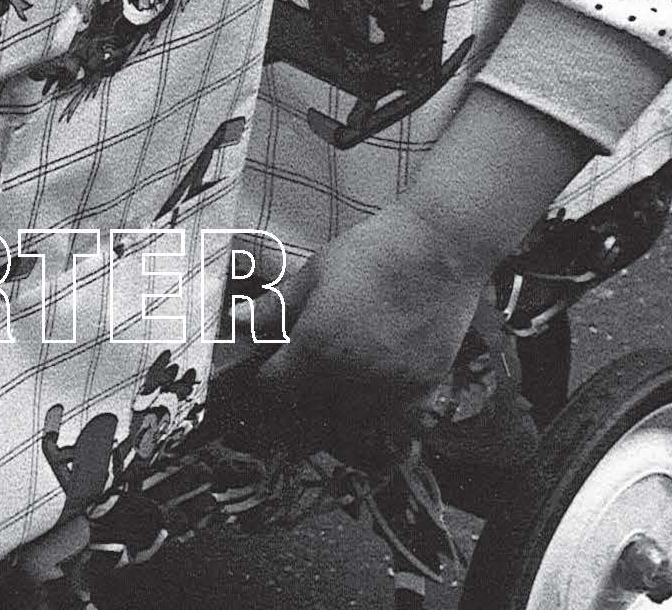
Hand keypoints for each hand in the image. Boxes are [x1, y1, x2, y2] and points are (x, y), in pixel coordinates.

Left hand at [249, 202, 481, 453]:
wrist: (439, 249)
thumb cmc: (370, 252)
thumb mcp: (313, 274)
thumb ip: (273, 308)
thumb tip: (232, 323)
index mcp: (315, 349)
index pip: (274, 386)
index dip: (266, 375)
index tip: (271, 363)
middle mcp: (350, 378)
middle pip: (309, 408)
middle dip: (299, 393)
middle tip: (305, 369)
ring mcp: (390, 388)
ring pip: (352, 420)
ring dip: (339, 408)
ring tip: (340, 379)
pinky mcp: (425, 388)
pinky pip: (398, 422)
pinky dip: (386, 415)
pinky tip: (380, 391)